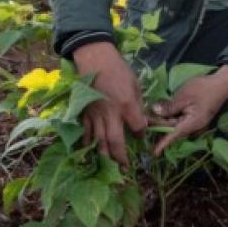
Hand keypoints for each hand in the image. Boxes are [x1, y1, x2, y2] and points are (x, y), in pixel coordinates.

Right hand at [72, 41, 147, 166]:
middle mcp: (110, 113)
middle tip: (125, 168)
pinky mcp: (85, 112)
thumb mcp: (135, 84)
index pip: (138, 127)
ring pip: (99, 141)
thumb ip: (138, 104)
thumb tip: (142, 120)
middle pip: (115, 142)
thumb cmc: (118, 69)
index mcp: (126, 105)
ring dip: (105, 155)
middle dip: (120, 157)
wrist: (95, 59)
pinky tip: (91, 150)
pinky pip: (86, 132)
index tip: (142, 136)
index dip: (142, 135)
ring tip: (110, 165)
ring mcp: (95, 114)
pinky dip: (88, 143)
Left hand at [150, 65, 227, 155]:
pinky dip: (171, 115)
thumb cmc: (203, 89)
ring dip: (164, 120)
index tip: (153, 152)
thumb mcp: (184, 96)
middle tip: (145, 118)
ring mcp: (195, 121)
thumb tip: (154, 113)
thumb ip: (169, 107)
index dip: (163, 143)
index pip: (174, 135)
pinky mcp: (194, 115)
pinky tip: (163, 110)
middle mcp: (193, 126)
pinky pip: (180, 119)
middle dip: (159, 125)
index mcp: (192, 123)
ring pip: (175, 124)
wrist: (222, 83)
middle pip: (172, 128)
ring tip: (151, 114)